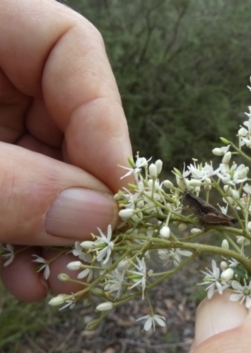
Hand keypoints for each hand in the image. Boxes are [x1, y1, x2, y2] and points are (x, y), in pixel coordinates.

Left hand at [0, 0, 132, 301]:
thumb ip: (7, 183)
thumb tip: (97, 217)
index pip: (73, 51)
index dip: (105, 124)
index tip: (119, 195)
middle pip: (70, 124)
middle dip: (85, 198)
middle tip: (96, 254)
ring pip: (50, 173)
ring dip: (59, 235)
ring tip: (61, 283)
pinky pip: (21, 197)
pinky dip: (27, 243)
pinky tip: (26, 280)